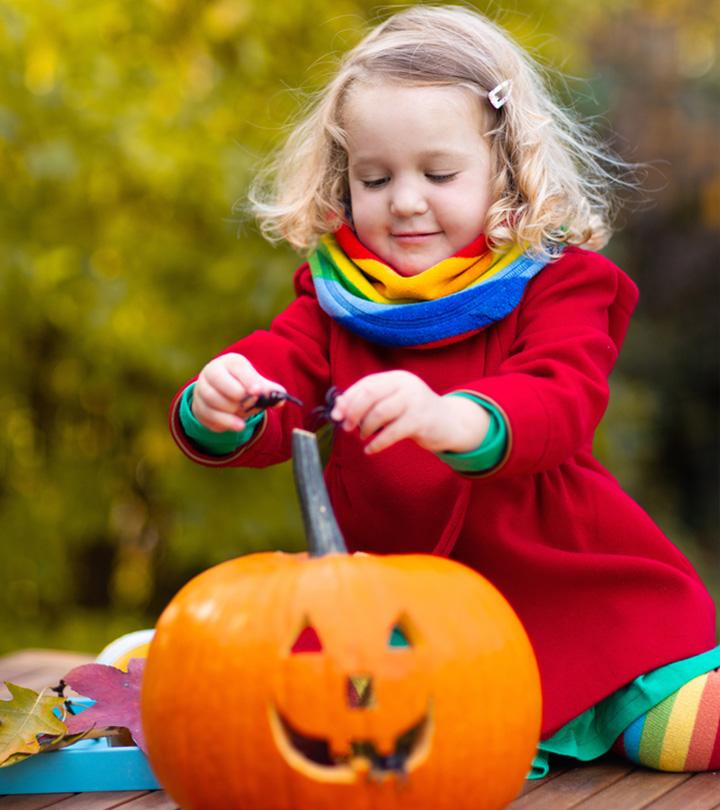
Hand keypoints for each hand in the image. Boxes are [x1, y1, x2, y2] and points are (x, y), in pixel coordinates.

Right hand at [191, 353, 285, 432]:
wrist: (223, 394)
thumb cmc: (244, 386)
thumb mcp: (258, 385)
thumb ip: (270, 390)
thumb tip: (281, 399)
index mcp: (230, 362)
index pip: (238, 367)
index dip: (248, 380)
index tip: (258, 392)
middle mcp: (212, 371)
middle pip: (219, 382)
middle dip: (237, 397)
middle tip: (250, 404)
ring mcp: (202, 388)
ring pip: (211, 399)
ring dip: (230, 412)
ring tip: (244, 420)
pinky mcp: (198, 405)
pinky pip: (207, 414)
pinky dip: (223, 422)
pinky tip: (236, 425)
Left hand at [330, 371, 489, 454]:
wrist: (449, 423)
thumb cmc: (413, 413)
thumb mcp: (392, 402)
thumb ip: (368, 402)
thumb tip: (338, 407)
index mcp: (396, 378)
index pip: (366, 384)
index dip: (348, 400)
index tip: (336, 415)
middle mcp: (406, 385)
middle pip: (370, 395)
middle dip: (353, 412)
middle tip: (346, 427)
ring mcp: (414, 401)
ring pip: (379, 413)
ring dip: (365, 428)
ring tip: (363, 436)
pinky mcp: (420, 421)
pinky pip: (391, 433)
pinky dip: (377, 443)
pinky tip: (370, 449)